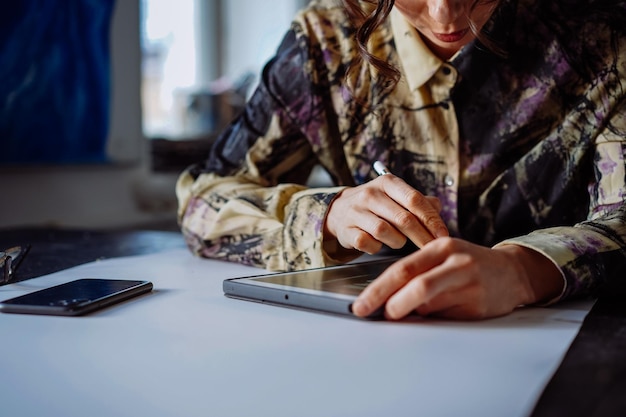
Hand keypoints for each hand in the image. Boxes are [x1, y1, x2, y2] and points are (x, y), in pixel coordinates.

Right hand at [324, 174, 448, 254]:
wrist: (338, 211)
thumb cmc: (375, 205)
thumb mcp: (395, 196)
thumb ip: (418, 201)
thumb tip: (438, 207)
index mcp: (387, 183)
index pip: (415, 200)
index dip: (432, 219)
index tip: (443, 235)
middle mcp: (370, 194)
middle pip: (403, 218)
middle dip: (422, 236)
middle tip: (431, 247)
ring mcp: (356, 212)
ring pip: (386, 232)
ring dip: (397, 241)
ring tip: (398, 240)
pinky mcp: (346, 230)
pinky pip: (368, 244)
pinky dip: (377, 247)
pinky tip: (378, 244)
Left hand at [351, 238, 564, 319]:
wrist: (513, 273)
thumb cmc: (469, 264)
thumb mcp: (443, 256)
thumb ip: (417, 272)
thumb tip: (383, 298)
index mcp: (441, 247)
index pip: (403, 269)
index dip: (378, 289)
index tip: (361, 304)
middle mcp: (456, 263)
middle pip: (416, 286)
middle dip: (387, 303)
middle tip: (369, 314)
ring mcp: (469, 285)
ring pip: (429, 306)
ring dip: (412, 313)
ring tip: (409, 311)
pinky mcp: (478, 306)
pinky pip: (444, 318)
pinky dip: (433, 319)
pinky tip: (439, 312)